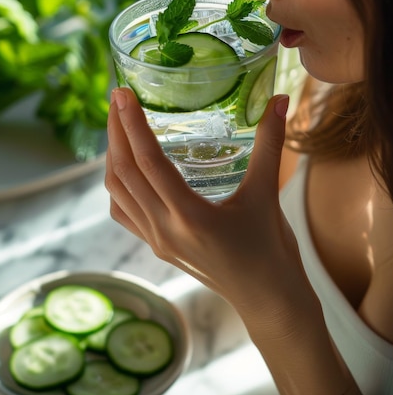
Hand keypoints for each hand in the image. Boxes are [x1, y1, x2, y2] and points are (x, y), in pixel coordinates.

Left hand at [105, 88, 305, 331]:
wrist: (269, 301)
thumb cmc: (271, 251)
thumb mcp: (268, 193)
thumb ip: (270, 143)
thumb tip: (280, 99)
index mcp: (189, 216)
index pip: (148, 162)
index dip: (132, 124)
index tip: (122, 93)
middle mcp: (164, 229)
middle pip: (124, 172)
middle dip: (115, 131)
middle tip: (117, 98)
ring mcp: (157, 240)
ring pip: (117, 192)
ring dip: (112, 156)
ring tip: (119, 126)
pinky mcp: (158, 247)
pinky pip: (123, 212)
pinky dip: (117, 185)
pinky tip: (127, 170)